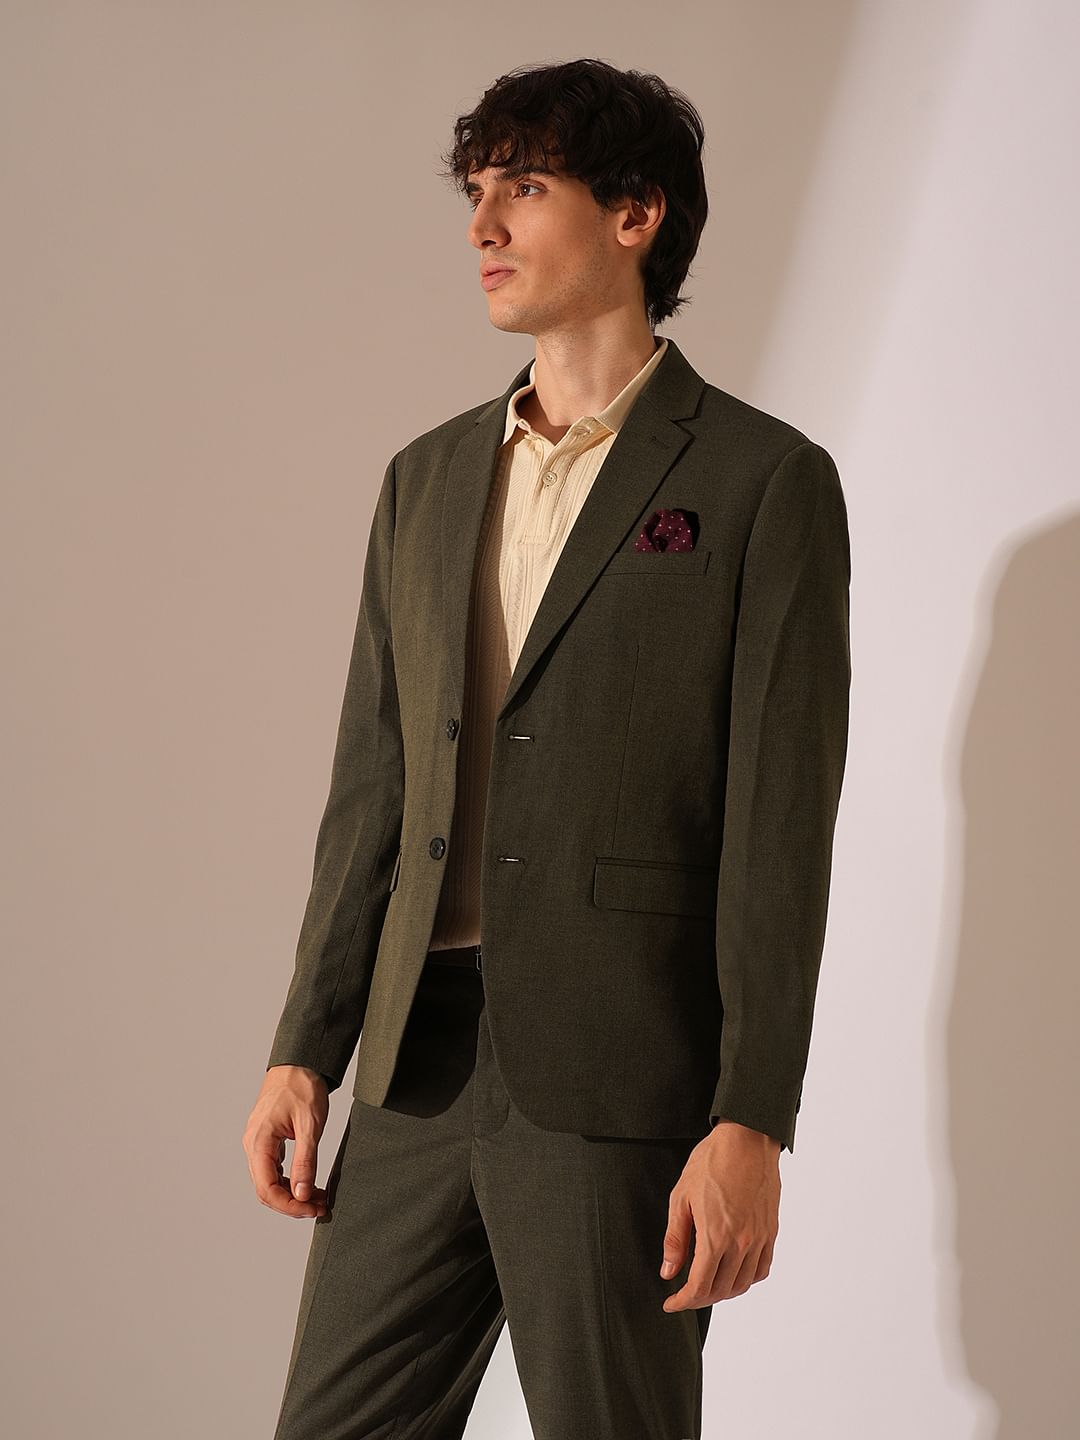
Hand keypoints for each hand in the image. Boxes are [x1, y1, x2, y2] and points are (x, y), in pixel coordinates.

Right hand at [242, 1065, 330, 1217]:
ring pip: (269, 1181)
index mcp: (258, 1141)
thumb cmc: (302, 1086)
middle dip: (292, 1203)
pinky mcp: (267, 1140)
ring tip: (319, 1198)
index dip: (288, 1205)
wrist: (299, 1062)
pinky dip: (290, 1180)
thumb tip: (302, 1194)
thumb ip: (305, 1161)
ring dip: (292, 1194)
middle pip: (266, 1189)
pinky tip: (309, 1184)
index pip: (266, 1188)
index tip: (312, 1209)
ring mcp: (258, 1142)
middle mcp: (253, 1144)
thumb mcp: (310, 1125)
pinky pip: (274, 1169)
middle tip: (320, 1207)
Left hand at [659, 1120, 780, 1309]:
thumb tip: (668, 1271)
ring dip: (722, 1292)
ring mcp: (759, 1238)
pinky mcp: (771, 1231)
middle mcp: (741, 1243)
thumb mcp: (681, 1197)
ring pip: (742, 1284)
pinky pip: (762, 1269)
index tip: (671, 1303)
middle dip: (699, 1298)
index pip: (699, 1286)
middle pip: (720, 1290)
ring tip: (706, 1286)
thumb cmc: (711, 1162)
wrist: (747, 1139)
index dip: (682, 1301)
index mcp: (716, 1236)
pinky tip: (733, 1273)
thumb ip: (675, 1239)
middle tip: (684, 1293)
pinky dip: (746, 1279)